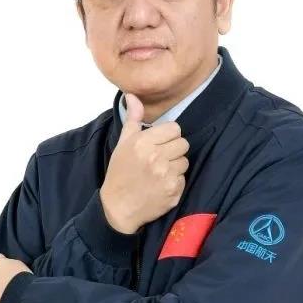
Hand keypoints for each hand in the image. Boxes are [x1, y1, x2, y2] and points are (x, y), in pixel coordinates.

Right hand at [100, 92, 189, 232]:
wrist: (118, 207)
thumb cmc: (120, 173)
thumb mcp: (123, 144)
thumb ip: (133, 119)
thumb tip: (132, 96)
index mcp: (143, 143)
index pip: (175, 129)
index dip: (168, 136)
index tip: (158, 145)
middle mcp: (156, 157)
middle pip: (183, 144)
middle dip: (173, 150)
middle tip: (159, 159)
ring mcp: (166, 176)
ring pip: (185, 161)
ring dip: (175, 166)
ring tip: (159, 172)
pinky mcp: (173, 191)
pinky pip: (183, 178)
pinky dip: (174, 182)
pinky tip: (161, 185)